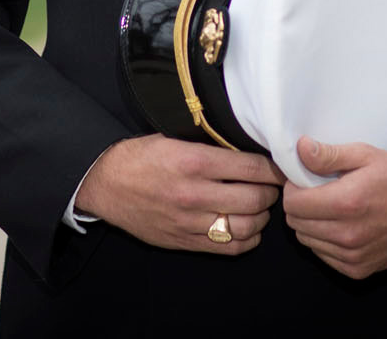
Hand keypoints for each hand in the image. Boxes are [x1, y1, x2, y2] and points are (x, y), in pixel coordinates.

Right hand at [75, 134, 282, 254]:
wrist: (106, 183)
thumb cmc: (142, 156)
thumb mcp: (175, 139)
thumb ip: (212, 147)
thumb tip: (249, 150)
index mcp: (195, 162)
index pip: (252, 168)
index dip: (273, 169)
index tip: (280, 167)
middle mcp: (195, 194)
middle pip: (255, 200)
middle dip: (271, 192)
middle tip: (272, 186)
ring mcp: (190, 222)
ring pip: (247, 227)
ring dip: (262, 217)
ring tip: (260, 206)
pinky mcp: (184, 242)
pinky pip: (228, 247)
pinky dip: (247, 239)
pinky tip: (248, 228)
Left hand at [281, 137, 386, 278]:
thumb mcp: (365, 155)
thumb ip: (329, 155)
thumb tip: (300, 149)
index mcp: (346, 203)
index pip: (293, 204)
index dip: (294, 189)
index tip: (304, 182)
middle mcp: (348, 234)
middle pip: (296, 224)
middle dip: (301, 207)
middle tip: (317, 194)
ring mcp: (353, 255)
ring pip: (307, 241)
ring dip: (312, 225)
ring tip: (331, 210)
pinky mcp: (358, 270)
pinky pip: (323, 256)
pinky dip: (325, 242)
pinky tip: (341, 227)